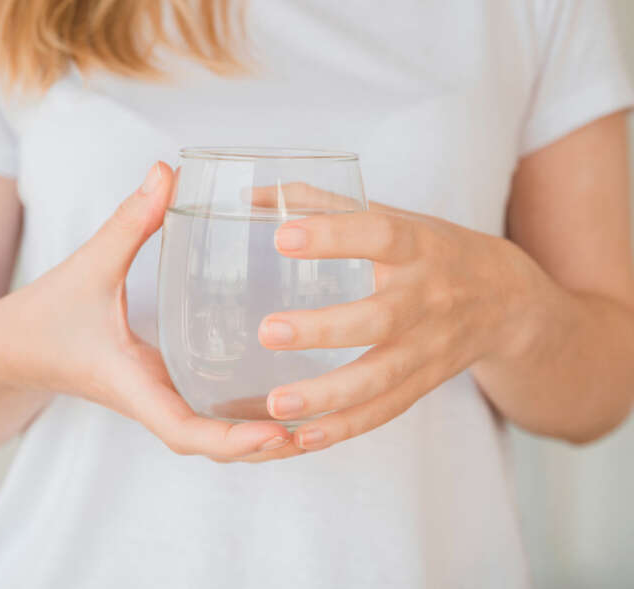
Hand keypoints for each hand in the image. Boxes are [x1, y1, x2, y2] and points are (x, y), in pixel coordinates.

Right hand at [0, 163, 299, 461]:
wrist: (9, 350)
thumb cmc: (44, 316)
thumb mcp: (88, 266)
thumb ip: (129, 221)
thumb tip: (167, 171)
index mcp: (131, 384)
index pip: (182, 429)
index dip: (230, 439)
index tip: (276, 434)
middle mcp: (149, 400)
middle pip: (210, 446)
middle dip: (259, 448)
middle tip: (314, 431)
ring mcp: (156, 400)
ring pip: (210, 438)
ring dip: (255, 441)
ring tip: (311, 426)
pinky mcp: (159, 391)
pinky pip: (204, 418)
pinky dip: (239, 423)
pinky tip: (275, 403)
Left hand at [253, 184, 537, 450]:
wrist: (508, 299)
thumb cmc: (432, 250)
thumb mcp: (394, 216)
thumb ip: (324, 203)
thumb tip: (253, 196)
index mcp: (417, 246)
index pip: (379, 236)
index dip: (333, 236)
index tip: (281, 237)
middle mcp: (427, 298)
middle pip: (380, 318)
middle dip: (325, 329)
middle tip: (268, 331)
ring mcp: (429, 347)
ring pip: (381, 377)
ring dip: (328, 395)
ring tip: (276, 404)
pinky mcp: (425, 381)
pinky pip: (386, 410)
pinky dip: (346, 427)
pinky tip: (304, 437)